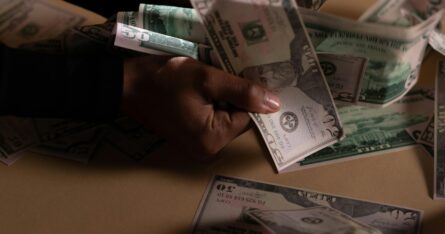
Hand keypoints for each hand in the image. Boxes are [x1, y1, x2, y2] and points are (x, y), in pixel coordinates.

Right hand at [122, 56, 280, 159]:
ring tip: (213, 77)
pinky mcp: (189, 136)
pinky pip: (211, 118)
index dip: (248, 94)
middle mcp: (207, 150)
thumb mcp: (206, 79)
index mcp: (212, 140)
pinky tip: (204, 86)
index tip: (244, 74)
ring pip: (225, 116)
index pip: (248, 116)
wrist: (126, 84)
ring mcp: (197, 145)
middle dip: (235, 95)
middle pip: (237, 118)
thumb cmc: (164, 80)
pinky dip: (212, 102)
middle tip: (227, 72)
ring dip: (223, 96)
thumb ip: (242, 91)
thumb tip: (275, 104)